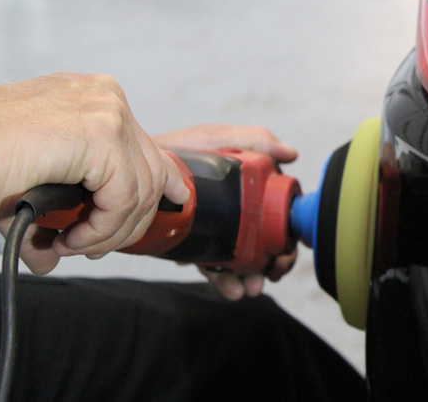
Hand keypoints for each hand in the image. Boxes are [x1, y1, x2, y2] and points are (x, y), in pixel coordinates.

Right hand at [0, 74, 189, 274]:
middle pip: (149, 170)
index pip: (146, 143)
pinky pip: (123, 197)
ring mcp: (105, 111)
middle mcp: (104, 97)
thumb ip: (51, 215)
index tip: (175, 200)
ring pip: (140, 190)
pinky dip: (101, 229)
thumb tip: (50, 258)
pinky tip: (71, 239)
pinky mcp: (99, 134)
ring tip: (70, 246)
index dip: (166, 178)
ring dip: (108, 233)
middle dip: (126, 221)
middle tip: (89, 246)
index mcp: (91, 99)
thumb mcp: (27, 187)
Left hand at [154, 124, 298, 298]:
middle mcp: (237, 212)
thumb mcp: (217, 139)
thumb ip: (254, 140)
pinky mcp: (197, 243)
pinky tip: (230, 288)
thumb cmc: (178, 148)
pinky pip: (214, 266)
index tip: (285, 251)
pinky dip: (224, 280)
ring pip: (241, 260)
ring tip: (246, 287)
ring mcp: (217, 230)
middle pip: (264, 243)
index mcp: (250, 189)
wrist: (135, 167)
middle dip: (270, 264)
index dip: (286, 237)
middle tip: (268, 274)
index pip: (277, 216)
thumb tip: (291, 154)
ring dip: (248, 277)